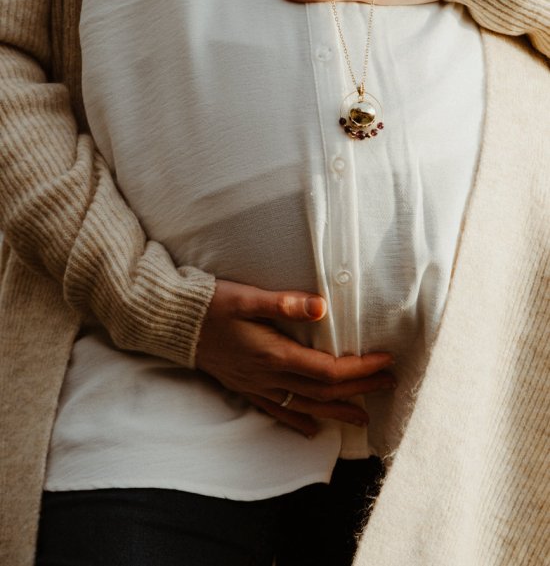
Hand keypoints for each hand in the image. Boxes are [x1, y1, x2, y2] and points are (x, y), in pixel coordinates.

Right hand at [196, 279, 395, 436]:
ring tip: (363, 416)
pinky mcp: (245, 387)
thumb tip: (322, 306)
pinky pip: (278, 411)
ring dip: (337, 411)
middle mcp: (268, 376)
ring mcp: (256, 386)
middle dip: (359, 390)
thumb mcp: (246, 297)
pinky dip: (299, 420)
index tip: (386, 361)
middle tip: (389, 384)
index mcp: (274, 354)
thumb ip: (284, 303)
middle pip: (324, 392)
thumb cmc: (210, 305)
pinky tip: (313, 428)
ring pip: (305, 406)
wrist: (173, 323)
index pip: (329, 370)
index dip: (361, 369)